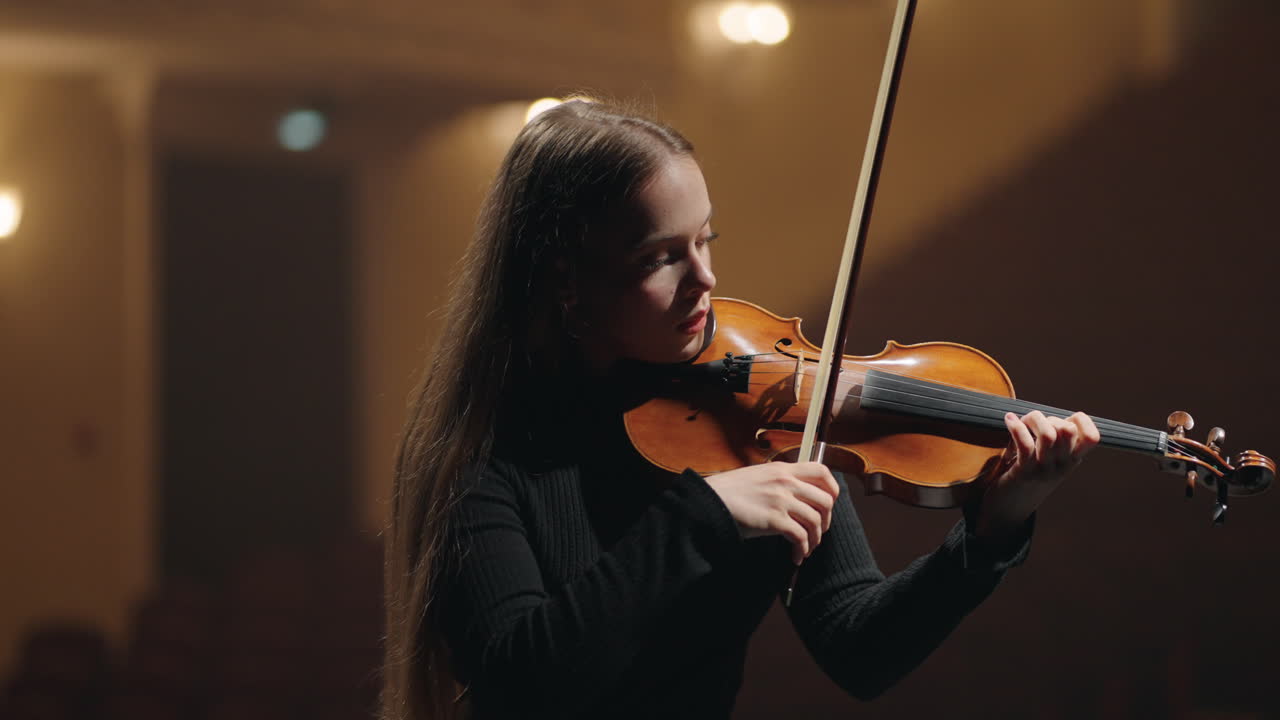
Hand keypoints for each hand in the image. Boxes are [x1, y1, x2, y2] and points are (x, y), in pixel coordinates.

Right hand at [705, 461, 839, 564]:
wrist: (710, 501)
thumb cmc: (730, 491)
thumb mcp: (758, 476)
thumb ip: (778, 481)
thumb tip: (795, 495)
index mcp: (783, 469)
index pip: (821, 471)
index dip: (832, 489)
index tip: (829, 503)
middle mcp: (785, 482)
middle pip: (825, 500)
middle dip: (826, 521)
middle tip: (817, 532)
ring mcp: (780, 500)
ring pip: (815, 521)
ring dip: (815, 539)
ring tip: (806, 548)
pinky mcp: (773, 519)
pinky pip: (800, 537)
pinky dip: (802, 550)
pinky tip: (796, 556)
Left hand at [972, 410, 1100, 538]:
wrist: (1008, 509)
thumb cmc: (1025, 475)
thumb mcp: (1047, 459)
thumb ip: (1053, 440)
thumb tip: (1045, 416)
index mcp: (1072, 460)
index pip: (1093, 437)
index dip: (1081, 420)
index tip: (1062, 419)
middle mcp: (1063, 466)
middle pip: (1067, 429)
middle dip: (1048, 418)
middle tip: (1031, 425)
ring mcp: (1044, 470)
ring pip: (1048, 434)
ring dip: (1032, 420)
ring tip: (1019, 421)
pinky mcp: (1024, 473)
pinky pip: (1025, 444)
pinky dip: (1016, 427)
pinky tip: (1009, 419)